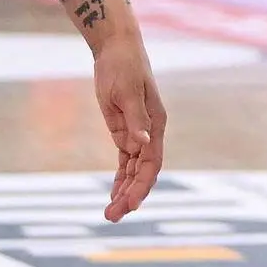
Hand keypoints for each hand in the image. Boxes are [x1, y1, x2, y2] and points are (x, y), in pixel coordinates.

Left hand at [92, 28, 167, 220]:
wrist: (116, 49)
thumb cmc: (123, 67)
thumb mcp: (125, 92)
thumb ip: (134, 120)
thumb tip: (140, 145)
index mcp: (155, 124)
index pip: (151, 163)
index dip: (142, 185)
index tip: (130, 205)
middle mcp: (150, 132)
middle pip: (143, 171)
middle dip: (130, 195)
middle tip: (112, 217)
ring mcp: (137, 132)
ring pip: (133, 170)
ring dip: (124, 191)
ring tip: (110, 214)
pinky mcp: (124, 130)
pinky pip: (124, 161)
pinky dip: (120, 178)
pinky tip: (113, 194)